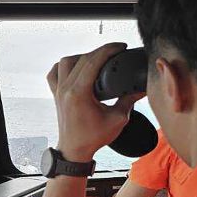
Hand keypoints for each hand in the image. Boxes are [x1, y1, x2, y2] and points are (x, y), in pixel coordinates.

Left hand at [47, 43, 144, 161]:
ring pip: (66, 61)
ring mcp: (58, 90)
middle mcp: (65, 89)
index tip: (120, 46)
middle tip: (115, 52)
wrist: (74, 150)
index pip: (93, 61)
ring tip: (97, 59)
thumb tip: (142, 88)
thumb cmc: (93, 138)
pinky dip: (64, 66)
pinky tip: (75, 67)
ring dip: (81, 56)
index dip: (108, 50)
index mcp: (79, 93)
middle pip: (82, 58)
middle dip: (100, 51)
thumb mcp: (117, 119)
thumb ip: (129, 100)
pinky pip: (54, 72)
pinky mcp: (56, 94)